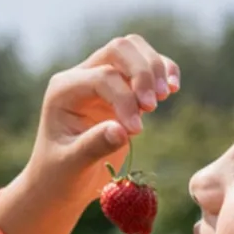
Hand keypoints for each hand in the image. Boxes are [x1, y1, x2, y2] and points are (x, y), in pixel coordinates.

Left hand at [0, 35, 181, 233]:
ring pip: (134, 50)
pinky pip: (146, 65)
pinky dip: (163, 71)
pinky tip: (173, 88)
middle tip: (153, 106)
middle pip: (119, 49)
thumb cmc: (59, 176)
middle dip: (142, 73)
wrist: (59, 183)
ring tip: (163, 98)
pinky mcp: (121, 88)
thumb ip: (94, 146)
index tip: (136, 131)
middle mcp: (81, 77)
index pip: (103, 77)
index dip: (125, 99)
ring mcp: (101, 78)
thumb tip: (121, 130)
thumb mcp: (72, 165)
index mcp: (64, 90)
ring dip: (154, 69)